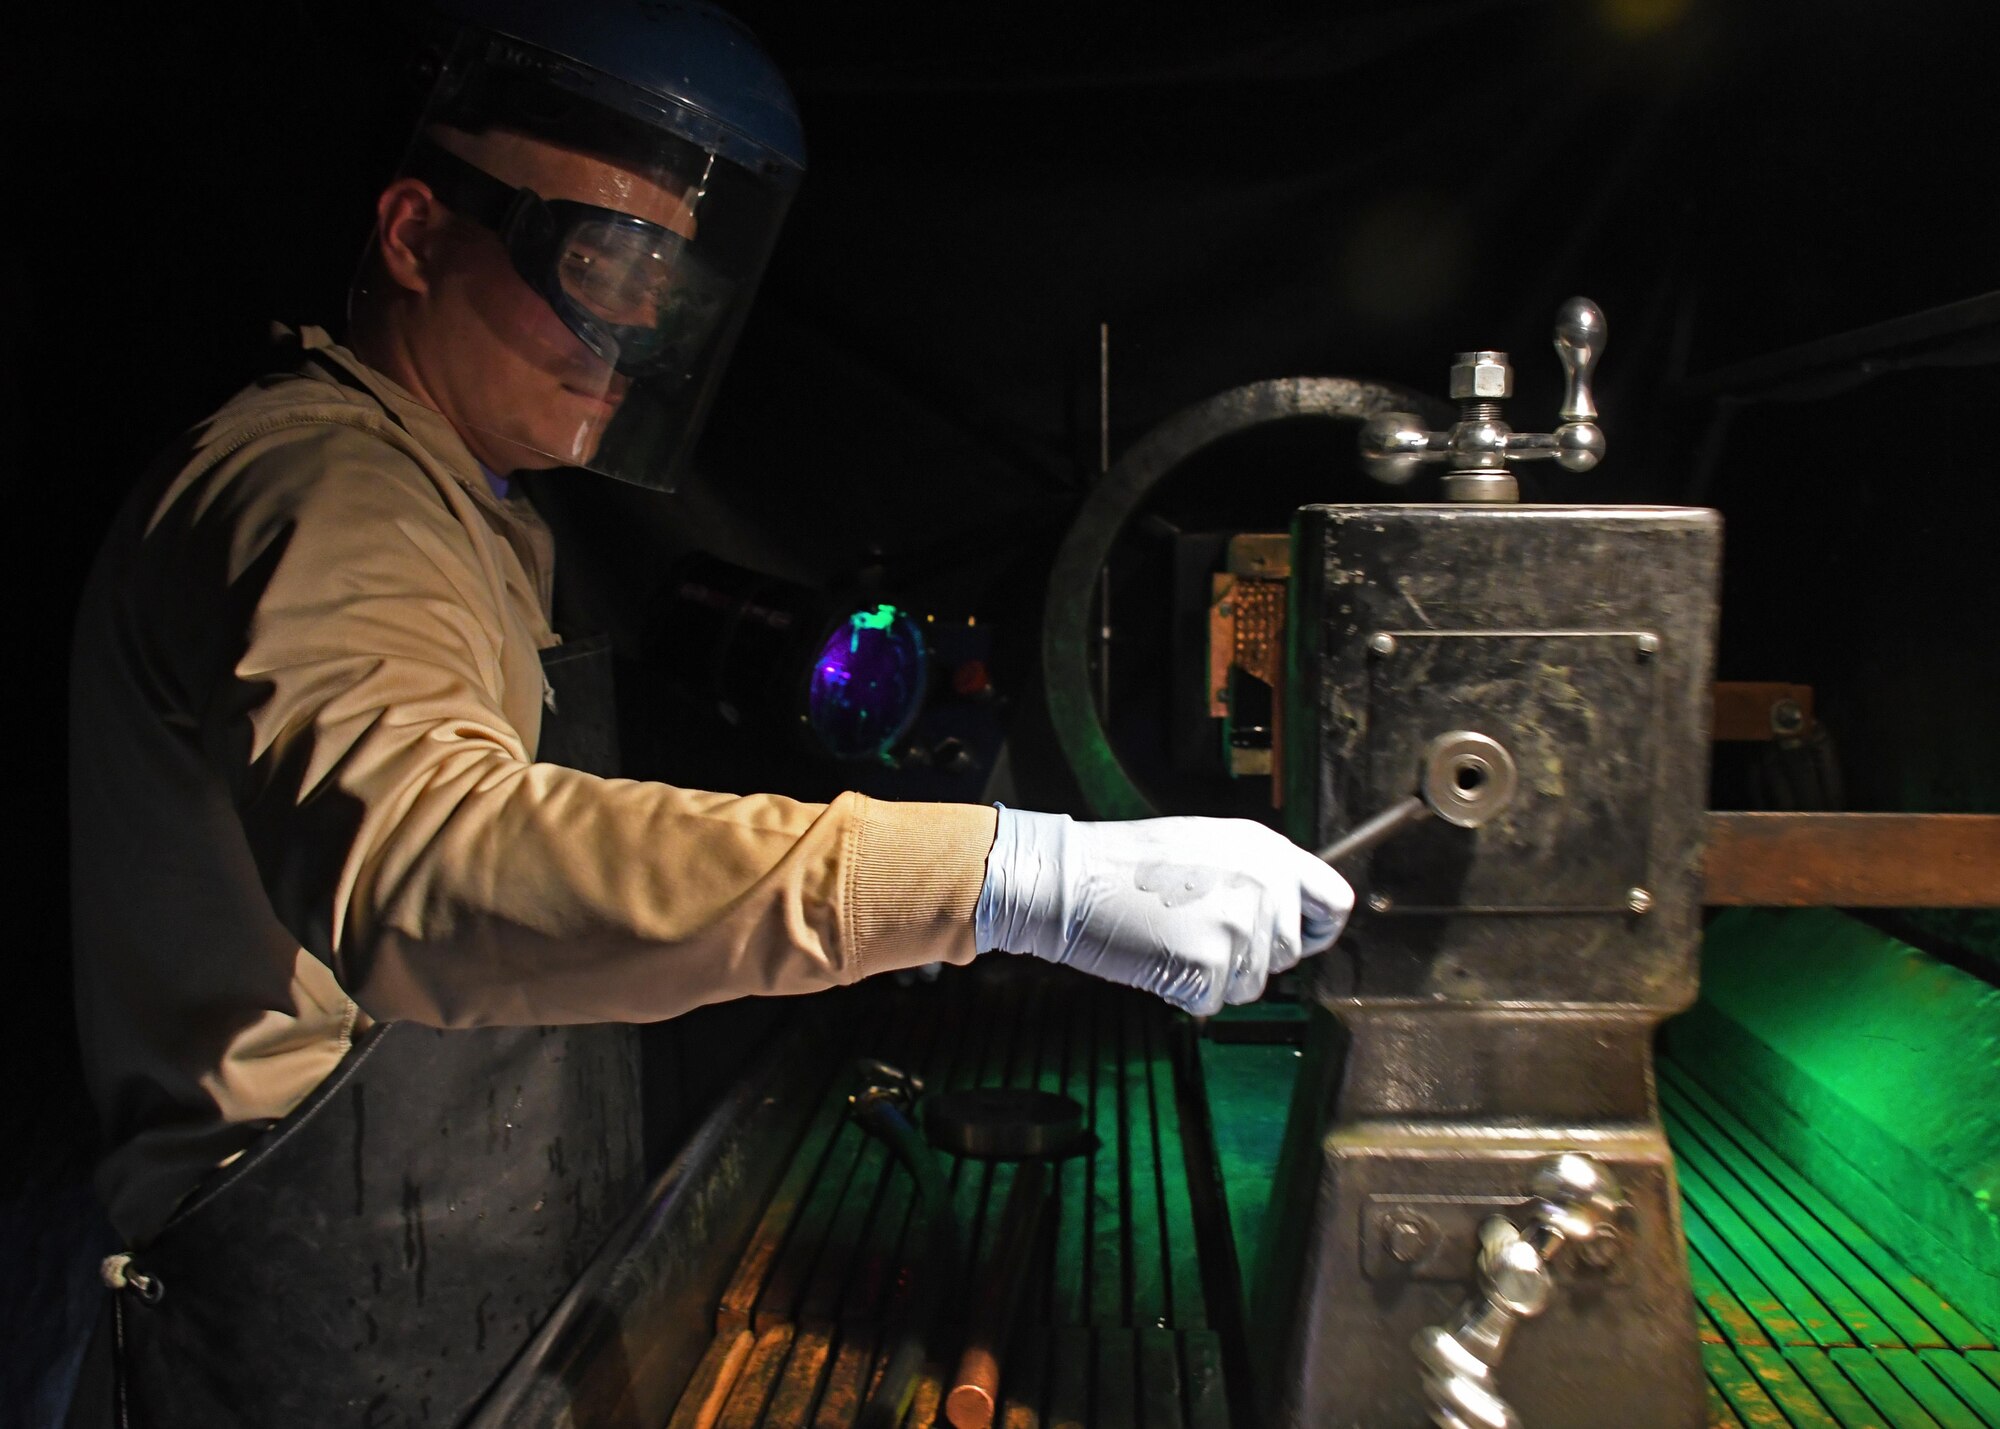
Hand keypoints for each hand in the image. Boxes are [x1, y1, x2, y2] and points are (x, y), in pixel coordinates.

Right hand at [974, 807, 1352, 1015]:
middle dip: (1249, 958)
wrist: (1069, 878)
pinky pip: (1214, 1002)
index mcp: (1268, 850)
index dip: (1315, 931)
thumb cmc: (1125, 864)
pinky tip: (1158, 957)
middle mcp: (1264, 885)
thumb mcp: (1209, 846)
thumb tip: (1287, 916)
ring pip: (1252, 985)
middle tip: (1198, 934)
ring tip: (1172, 939)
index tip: (1293, 943)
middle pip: (1288, 954)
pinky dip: (1185, 992)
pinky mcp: (1212, 964)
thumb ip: (1257, 876)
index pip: (1333, 902)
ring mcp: (1240, 926)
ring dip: (1216, 976)